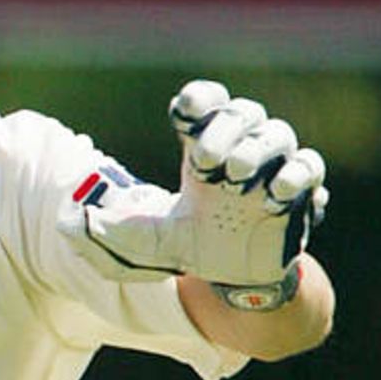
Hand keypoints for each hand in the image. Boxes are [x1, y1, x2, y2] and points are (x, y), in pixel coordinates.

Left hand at [58, 80, 328, 288]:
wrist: (235, 281)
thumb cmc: (193, 246)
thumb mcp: (149, 243)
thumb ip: (115, 232)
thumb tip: (72, 224)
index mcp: (201, 150)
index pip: (206, 102)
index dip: (200, 98)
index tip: (187, 111)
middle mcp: (238, 150)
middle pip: (242, 111)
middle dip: (224, 129)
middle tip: (205, 161)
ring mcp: (271, 170)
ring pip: (277, 131)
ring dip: (257, 148)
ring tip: (235, 177)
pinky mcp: (299, 194)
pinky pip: (309, 164)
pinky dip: (296, 173)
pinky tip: (274, 194)